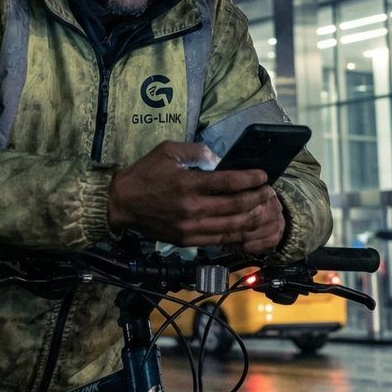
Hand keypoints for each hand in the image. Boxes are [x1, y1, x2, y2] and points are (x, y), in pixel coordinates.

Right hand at [107, 141, 285, 252]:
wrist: (122, 203)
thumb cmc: (145, 174)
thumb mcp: (167, 151)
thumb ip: (195, 151)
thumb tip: (219, 157)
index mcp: (188, 184)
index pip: (229, 182)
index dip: (251, 179)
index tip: (263, 175)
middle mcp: (192, 208)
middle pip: (236, 206)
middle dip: (257, 198)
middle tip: (269, 192)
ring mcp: (190, 228)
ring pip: (232, 226)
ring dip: (253, 218)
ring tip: (263, 209)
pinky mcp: (187, 241)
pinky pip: (219, 239)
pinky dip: (237, 234)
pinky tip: (247, 226)